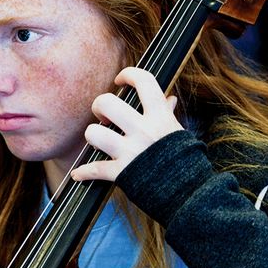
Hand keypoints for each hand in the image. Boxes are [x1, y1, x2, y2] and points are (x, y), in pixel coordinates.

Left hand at [71, 66, 181, 180]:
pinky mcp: (122, 173)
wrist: (189, 193)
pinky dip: (83, 173)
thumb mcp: (177, 133)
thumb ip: (167, 115)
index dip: (128, 75)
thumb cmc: (185, 161)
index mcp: (160, 117)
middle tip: (104, 116)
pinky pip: (94, 169)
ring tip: (98, 140)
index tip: (120, 80)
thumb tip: (169, 99)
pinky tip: (78, 174)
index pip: (144, 81)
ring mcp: (131, 151)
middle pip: (107, 103)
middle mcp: (144, 131)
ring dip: (92, 135)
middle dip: (99, 106)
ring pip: (94, 132)